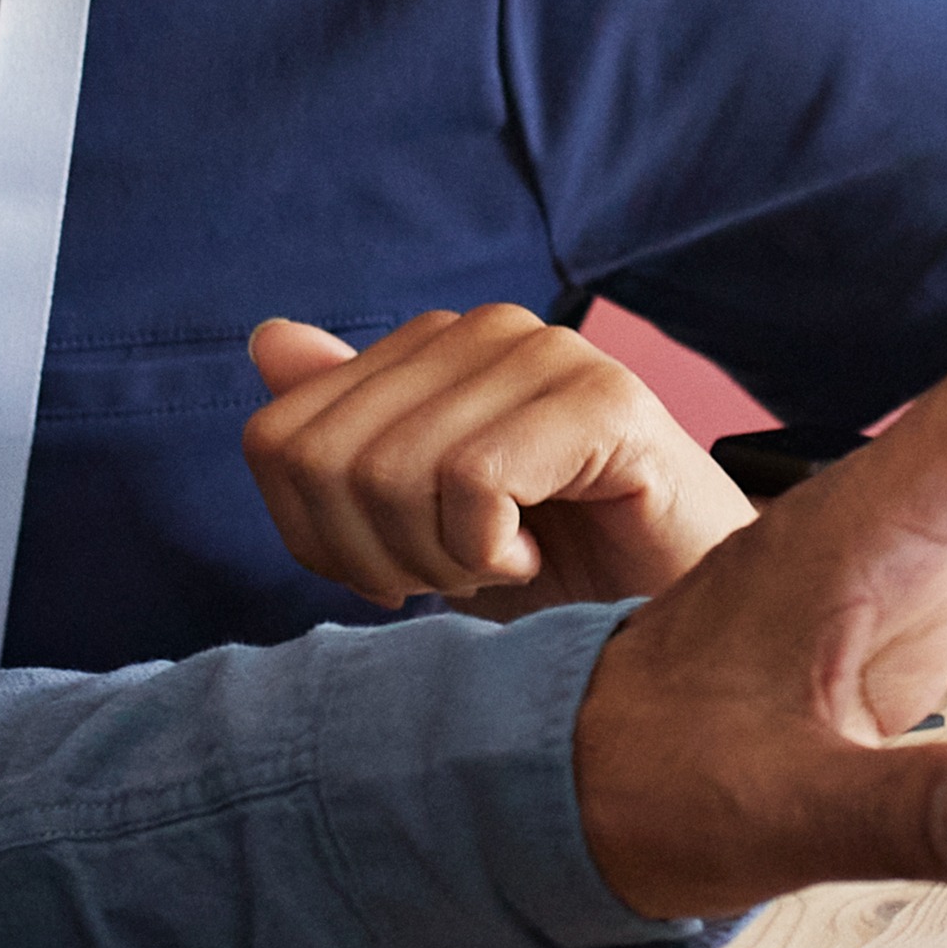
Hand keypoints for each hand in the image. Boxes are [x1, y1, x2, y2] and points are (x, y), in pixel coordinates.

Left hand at [243, 309, 757, 614]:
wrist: (679, 618)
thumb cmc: (557, 575)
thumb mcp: (421, 526)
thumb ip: (346, 439)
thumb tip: (267, 340)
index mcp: (426, 347)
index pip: (278, 442)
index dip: (318, 541)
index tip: (399, 573)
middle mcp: (481, 330)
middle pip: (324, 462)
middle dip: (376, 557)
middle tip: (457, 576)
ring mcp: (546, 353)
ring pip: (393, 473)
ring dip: (440, 561)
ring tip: (505, 564)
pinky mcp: (605, 398)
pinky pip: (474, 482)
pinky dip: (491, 551)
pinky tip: (540, 556)